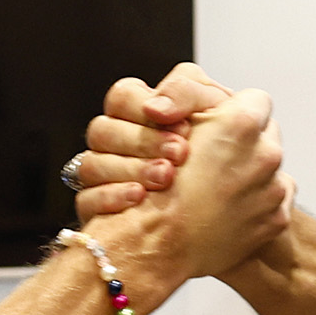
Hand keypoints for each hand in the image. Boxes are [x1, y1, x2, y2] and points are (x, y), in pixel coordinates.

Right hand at [74, 63, 235, 222]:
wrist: (230, 222)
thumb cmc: (227, 166)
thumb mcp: (221, 115)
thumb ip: (190, 92)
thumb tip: (157, 107)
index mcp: (145, 115)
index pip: (122, 97)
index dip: (145, 107)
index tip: (182, 125)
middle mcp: (120, 144)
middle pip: (102, 129)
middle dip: (143, 141)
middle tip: (181, 153)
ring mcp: (106, 178)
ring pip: (90, 163)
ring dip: (131, 168)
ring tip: (166, 178)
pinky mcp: (99, 210)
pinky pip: (86, 200)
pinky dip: (111, 196)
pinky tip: (139, 197)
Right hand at [144, 88, 291, 280]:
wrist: (157, 246)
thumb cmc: (154, 188)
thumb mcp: (164, 127)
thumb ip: (196, 103)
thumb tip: (216, 103)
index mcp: (241, 123)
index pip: (254, 99)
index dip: (232, 112)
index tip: (217, 127)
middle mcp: (266, 153)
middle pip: (266, 133)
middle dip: (244, 143)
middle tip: (213, 158)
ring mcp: (274, 189)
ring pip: (270, 167)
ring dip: (250, 172)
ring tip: (216, 187)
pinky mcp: (277, 219)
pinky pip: (276, 199)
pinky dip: (256, 202)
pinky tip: (227, 208)